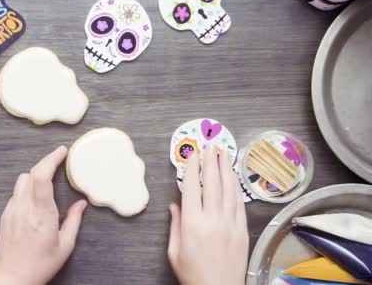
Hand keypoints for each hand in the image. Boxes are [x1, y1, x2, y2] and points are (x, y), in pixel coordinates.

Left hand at [0, 146, 87, 284]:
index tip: (62, 151)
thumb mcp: (65, 245)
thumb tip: (82, 203)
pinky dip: (27, 189)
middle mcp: (24, 208)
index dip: (51, 159)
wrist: (12, 277)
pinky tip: (36, 198)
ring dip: (35, 175)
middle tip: (59, 160)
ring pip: (21, 180)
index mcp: (42, 215)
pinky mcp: (5, 214)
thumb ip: (74, 220)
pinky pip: (16, 193)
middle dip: (45, 164)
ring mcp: (12, 210)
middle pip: (31, 173)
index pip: (42, 177)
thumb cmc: (41, 264)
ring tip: (48, 179)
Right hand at [168, 147, 248, 284]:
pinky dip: (236, 188)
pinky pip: (239, 204)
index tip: (192, 155)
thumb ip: (175, 225)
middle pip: (212, 183)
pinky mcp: (242, 231)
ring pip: (229, 190)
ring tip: (224, 153)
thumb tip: (175, 206)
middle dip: (211, 162)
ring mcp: (230, 224)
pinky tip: (234, 177)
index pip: (191, 188)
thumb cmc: (193, 275)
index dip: (191, 168)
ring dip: (226, 169)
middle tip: (210, 146)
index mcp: (192, 224)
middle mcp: (212, 220)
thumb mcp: (174, 251)